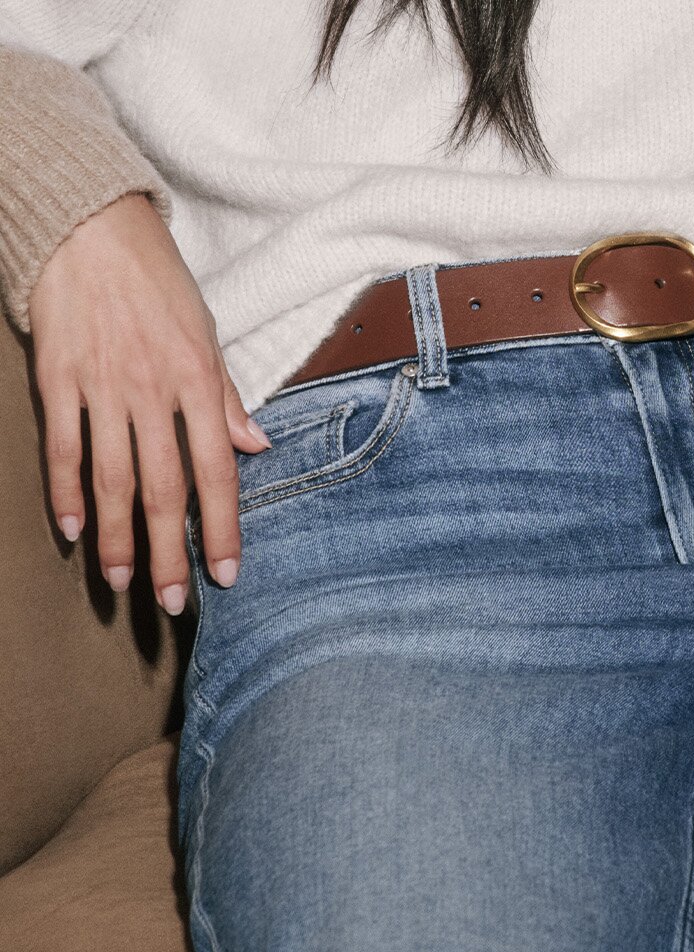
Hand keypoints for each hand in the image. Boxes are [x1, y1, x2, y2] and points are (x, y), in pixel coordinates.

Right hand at [28, 191, 270, 612]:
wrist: (91, 228)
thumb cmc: (158, 282)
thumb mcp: (207, 334)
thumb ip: (225, 398)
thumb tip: (256, 446)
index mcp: (197, 382)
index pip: (217, 472)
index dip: (221, 527)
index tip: (224, 574)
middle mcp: (152, 390)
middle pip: (163, 488)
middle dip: (169, 551)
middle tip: (172, 603)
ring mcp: (102, 385)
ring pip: (110, 478)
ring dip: (116, 536)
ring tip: (122, 582)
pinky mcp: (58, 377)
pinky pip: (63, 445)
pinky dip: (65, 490)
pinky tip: (71, 529)